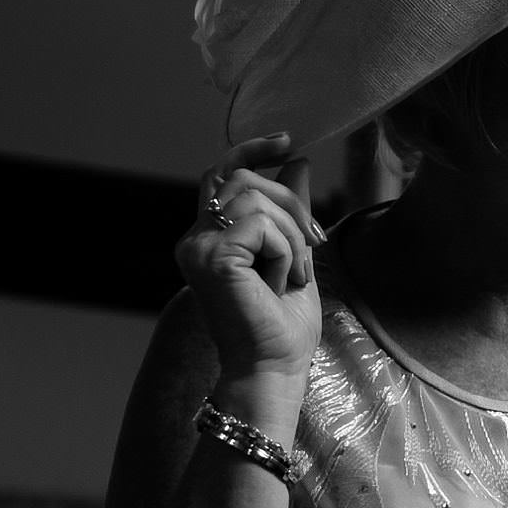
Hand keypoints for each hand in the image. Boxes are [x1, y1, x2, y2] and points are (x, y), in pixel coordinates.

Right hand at [174, 133, 325, 379]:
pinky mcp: (212, 258)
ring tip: (295, 272)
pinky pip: (261, 224)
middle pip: (246, 179)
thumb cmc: (283, 322)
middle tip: (313, 243)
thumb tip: (298, 161)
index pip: (221, 175)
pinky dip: (286, 249)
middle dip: (292, 203)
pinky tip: (284, 280)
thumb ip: (290, 210)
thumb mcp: (294, 252)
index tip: (288, 141)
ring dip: (293, 232)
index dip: (251, 150)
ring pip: (257, 198)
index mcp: (208, 238)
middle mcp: (194, 239)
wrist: (274, 366)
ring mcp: (197, 248)